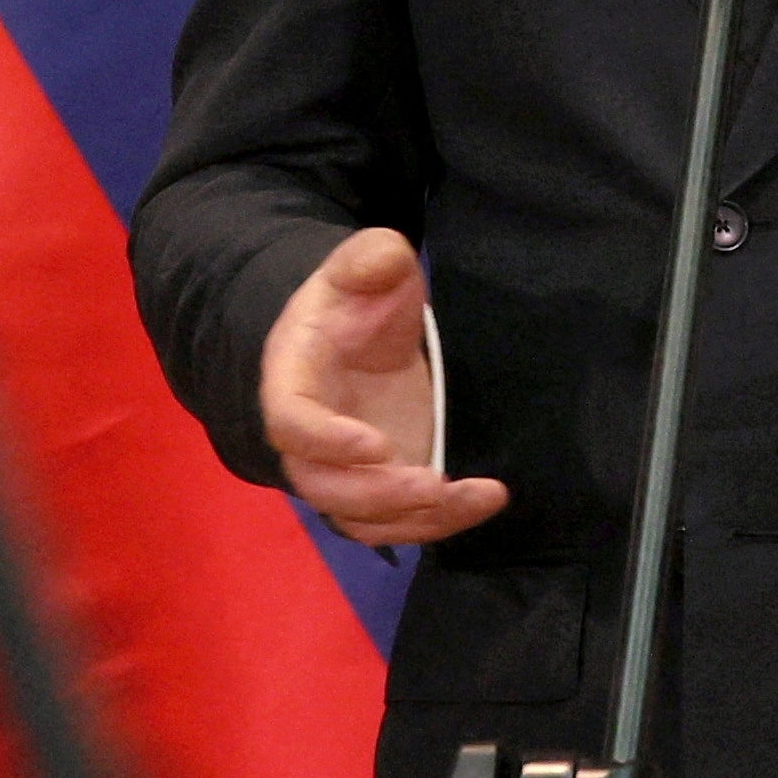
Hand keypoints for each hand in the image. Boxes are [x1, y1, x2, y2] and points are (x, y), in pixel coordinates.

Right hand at [260, 227, 507, 544]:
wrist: (362, 328)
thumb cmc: (356, 297)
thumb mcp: (364, 263)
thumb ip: (370, 257)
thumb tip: (385, 256)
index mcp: (291, 379)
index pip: (290, 423)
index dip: (325, 441)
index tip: (376, 445)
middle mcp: (308, 437)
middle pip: (322, 486)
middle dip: (375, 495)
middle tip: (431, 484)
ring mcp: (344, 468)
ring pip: (360, 518)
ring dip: (411, 519)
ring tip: (467, 497)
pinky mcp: (380, 483)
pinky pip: (398, 520)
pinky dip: (440, 521)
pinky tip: (487, 499)